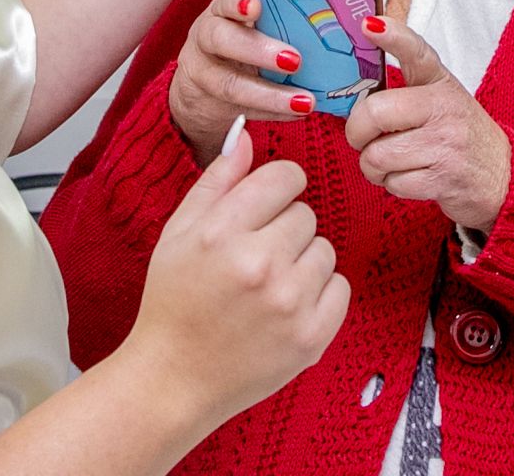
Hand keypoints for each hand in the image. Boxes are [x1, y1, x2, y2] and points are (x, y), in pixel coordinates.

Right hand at [126, 121, 350, 423]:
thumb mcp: (179, 232)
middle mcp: (258, 264)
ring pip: (324, 249)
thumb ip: (217, 181)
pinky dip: (319, 294)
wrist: (174, 378)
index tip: (265, 207)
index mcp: (222, 232)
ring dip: (302, 261)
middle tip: (254, 257)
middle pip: (306, 213)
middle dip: (283, 228)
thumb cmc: (173, 302)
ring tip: (268, 285)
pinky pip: (340, 287)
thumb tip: (247, 134)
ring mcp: (288, 303)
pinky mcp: (311, 337)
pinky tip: (285, 307)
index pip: (285, 176)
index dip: (276, 188)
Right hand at [169, 0, 316, 164]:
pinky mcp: (210, 105)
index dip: (238, 2)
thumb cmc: (242, 44)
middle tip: (295, 59)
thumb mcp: (251, 26)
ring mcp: (203, 73)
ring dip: (270, 94)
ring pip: (230, 84)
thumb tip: (338, 23)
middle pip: (221, 39)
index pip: (225, 0)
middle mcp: (206, 38)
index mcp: (221, 12)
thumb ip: (278, 21)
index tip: (255, 7)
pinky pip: (241, 111)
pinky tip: (298, 114)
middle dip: (257, 50)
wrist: (203, 86)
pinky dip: (272, 114)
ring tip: (305, 102)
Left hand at [344, 18, 510, 232]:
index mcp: (439, 82)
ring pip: (376, 155)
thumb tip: (353, 86)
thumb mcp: (438, 99)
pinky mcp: (445, 179)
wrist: (504, 177)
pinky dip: (392, 185)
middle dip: (357, 132)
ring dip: (373, 165)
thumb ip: (402, 90)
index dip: (391, 36)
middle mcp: (444, 108)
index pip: (415, 50)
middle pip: (374, 113)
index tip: (368, 25)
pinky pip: (392, 183)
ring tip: (393, 161)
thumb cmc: (458, 134)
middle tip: (363, 137)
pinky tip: (409, 177)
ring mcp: (446, 144)